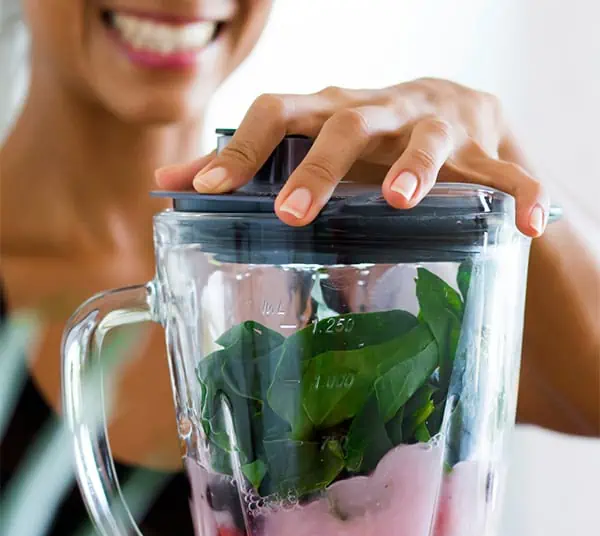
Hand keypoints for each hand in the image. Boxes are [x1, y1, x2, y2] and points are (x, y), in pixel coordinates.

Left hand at [156, 80, 547, 236]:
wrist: (453, 111)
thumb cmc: (364, 141)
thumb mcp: (305, 145)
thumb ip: (243, 166)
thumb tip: (164, 186)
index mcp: (326, 111)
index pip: (274, 114)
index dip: (240, 151)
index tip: (203, 192)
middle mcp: (377, 111)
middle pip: (344, 123)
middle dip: (318, 166)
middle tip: (293, 213)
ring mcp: (434, 126)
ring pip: (427, 139)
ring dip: (415, 168)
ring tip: (400, 202)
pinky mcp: (485, 148)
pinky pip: (508, 172)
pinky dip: (522, 194)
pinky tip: (531, 226)